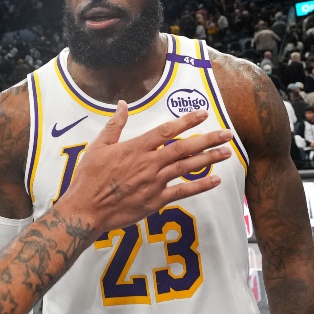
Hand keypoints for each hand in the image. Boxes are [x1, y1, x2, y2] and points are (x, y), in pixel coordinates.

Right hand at [55, 103, 231, 234]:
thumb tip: (122, 104)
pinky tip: (214, 180)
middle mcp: (148, 163)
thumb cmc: (89, 178)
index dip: (186, 121)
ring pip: (186, 168)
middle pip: (183, 148)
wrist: (86, 208)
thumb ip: (114, 125)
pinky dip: (200, 186)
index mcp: (135, 148)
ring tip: (226, 152)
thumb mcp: (98, 146)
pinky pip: (182, 192)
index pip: (166, 131)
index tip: (203, 114)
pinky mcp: (155, 201)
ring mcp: (154, 183)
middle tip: (227, 134)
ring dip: (208, 159)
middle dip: (207, 139)